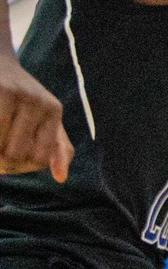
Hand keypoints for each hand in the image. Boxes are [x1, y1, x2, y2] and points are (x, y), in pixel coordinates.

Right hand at [0, 53, 70, 180]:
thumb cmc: (20, 100)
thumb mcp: (44, 120)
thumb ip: (56, 148)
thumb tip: (61, 177)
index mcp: (53, 110)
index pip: (39, 156)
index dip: (22, 165)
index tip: (13, 160)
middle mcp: (38, 100)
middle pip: (16, 153)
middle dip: (3, 162)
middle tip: (0, 156)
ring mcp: (16, 94)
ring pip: (1, 146)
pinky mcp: (1, 91)